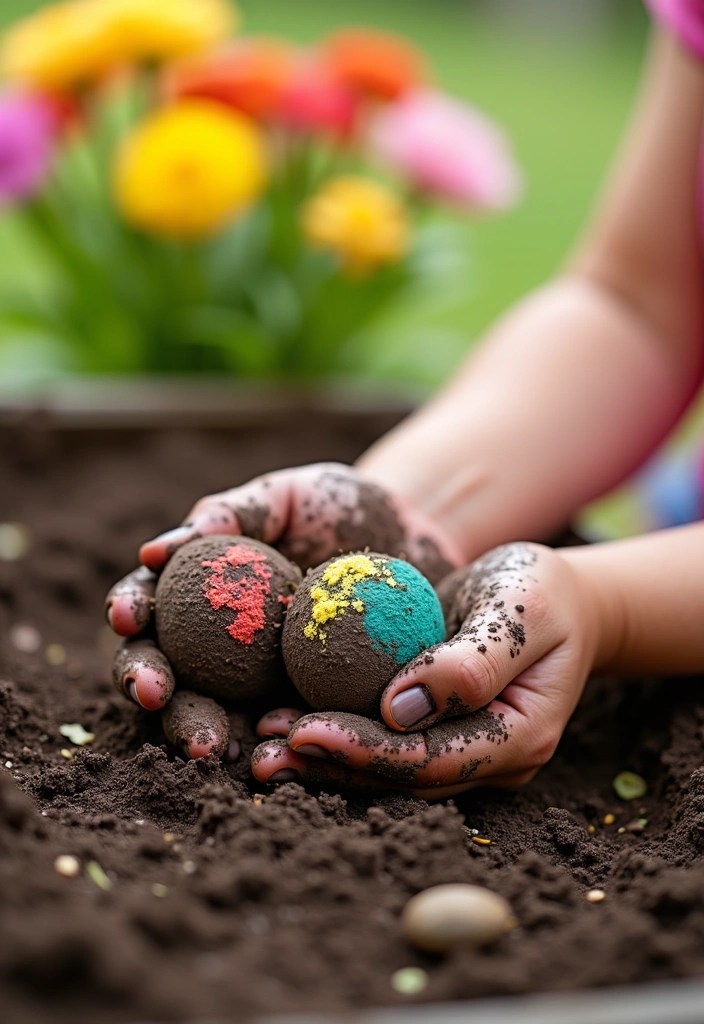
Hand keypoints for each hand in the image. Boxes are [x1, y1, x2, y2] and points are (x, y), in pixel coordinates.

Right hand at [105, 462, 462, 758]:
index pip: (149, 604)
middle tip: (159, 697)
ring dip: (202, 732)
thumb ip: (231, 513)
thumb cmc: (339, 507)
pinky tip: (275, 753)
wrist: (414, 539)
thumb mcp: (287, 495)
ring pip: (216, 716)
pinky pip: (284, 733)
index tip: (130, 616)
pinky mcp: (306, 709)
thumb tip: (156, 549)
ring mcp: (259, 684)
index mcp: (197, 592)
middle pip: (169, 673)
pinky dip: (274, 746)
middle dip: (153, 688)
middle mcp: (217, 645)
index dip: (129, 611)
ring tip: (213, 743)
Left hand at [250, 542, 601, 798]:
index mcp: (519, 737)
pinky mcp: (440, 730)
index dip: (367, 752)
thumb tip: (400, 709)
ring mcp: (465, 749)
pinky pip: (384, 740)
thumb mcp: (522, 612)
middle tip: (264, 753)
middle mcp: (490, 758)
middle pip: (402, 779)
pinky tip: (285, 718)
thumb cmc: (544, 594)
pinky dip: (336, 733)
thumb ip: (473, 662)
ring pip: (387, 770)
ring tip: (263, 743)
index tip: (306, 731)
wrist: (559, 599)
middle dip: (331, 767)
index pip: (432, 760)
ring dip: (324, 760)